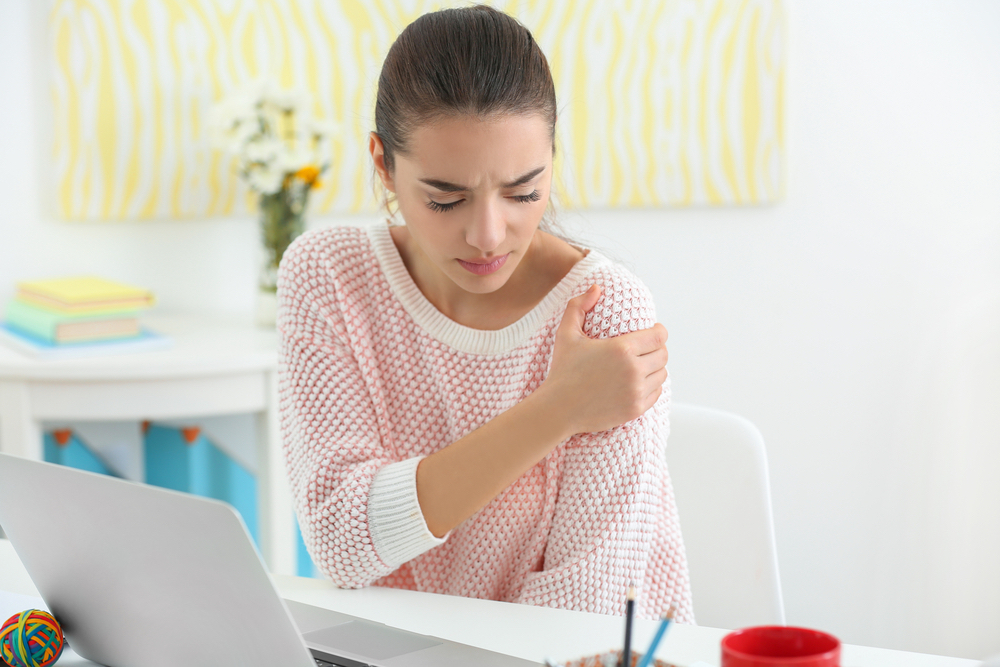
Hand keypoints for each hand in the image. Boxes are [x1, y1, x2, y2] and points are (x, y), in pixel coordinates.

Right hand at [542, 285, 668, 435]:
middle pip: (663, 355)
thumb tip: (596, 287)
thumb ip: (578, 306)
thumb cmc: (562, 370)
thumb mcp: (566, 334)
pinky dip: (651, 387)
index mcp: (621, 349)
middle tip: (645, 348)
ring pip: (661, 374)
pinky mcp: (636, 409)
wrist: (558, 409)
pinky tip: (637, 382)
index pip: (659, 336)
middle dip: (656, 349)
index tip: (653, 330)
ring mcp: (636, 392)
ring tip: (641, 364)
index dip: (659, 331)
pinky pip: (656, 393)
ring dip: (655, 368)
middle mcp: (634, 370)